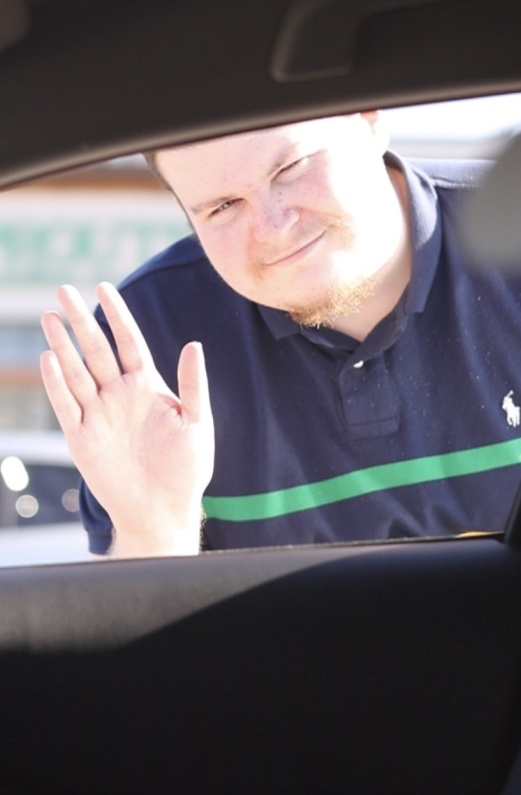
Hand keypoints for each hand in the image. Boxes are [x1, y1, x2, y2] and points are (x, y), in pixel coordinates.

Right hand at [39, 282, 213, 556]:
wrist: (164, 508)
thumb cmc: (187, 467)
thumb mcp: (197, 422)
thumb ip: (193, 384)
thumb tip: (193, 344)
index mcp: (148, 386)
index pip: (129, 342)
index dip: (117, 315)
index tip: (102, 286)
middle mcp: (119, 395)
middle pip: (97, 350)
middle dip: (81, 320)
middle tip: (62, 290)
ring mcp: (98, 414)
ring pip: (77, 372)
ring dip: (63, 345)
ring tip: (50, 316)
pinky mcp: (82, 437)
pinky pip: (67, 405)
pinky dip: (57, 383)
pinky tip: (49, 358)